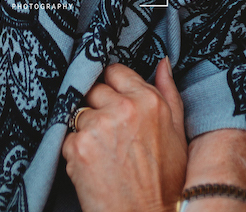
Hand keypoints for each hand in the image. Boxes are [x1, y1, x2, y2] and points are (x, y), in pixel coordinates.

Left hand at [61, 58, 186, 211]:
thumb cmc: (166, 182)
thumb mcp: (177, 133)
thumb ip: (168, 92)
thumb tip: (162, 62)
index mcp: (148, 101)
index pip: (115, 72)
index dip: (113, 88)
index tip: (113, 103)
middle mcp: (123, 109)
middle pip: (94, 89)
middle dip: (98, 108)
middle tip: (109, 135)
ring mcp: (98, 126)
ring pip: (79, 113)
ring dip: (86, 130)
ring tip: (103, 156)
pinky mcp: (78, 147)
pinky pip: (68, 138)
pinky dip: (76, 151)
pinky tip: (93, 168)